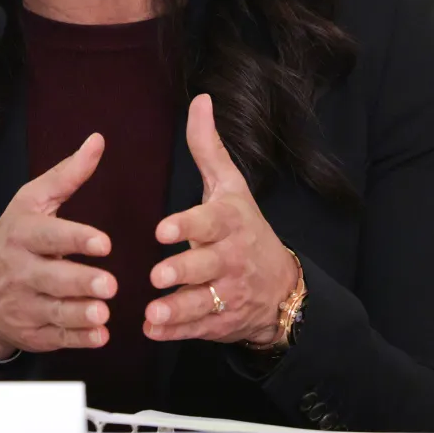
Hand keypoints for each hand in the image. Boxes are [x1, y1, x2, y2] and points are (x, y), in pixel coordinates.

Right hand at [0, 134, 116, 357]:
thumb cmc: (13, 239)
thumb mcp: (32, 201)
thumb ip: (67, 175)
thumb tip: (97, 141)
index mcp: (23, 233)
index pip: (49, 235)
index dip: (75, 239)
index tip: (103, 242)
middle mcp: (21, 270)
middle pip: (52, 277)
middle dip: (80, 282)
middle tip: (109, 284)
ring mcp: (25, 304)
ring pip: (54, 310)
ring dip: (81, 314)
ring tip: (104, 312)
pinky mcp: (33, 331)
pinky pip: (57, 337)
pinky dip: (78, 339)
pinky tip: (99, 336)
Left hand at [144, 94, 298, 344]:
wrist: (281, 287)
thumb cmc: (245, 227)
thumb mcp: (231, 187)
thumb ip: (209, 148)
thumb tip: (201, 100)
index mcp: (230, 223)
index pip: (210, 222)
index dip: (187, 226)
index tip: (163, 229)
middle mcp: (231, 258)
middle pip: (206, 266)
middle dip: (182, 271)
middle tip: (157, 275)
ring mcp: (228, 293)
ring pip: (202, 302)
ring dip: (177, 309)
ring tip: (152, 313)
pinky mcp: (221, 320)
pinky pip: (198, 329)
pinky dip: (176, 332)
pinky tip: (153, 331)